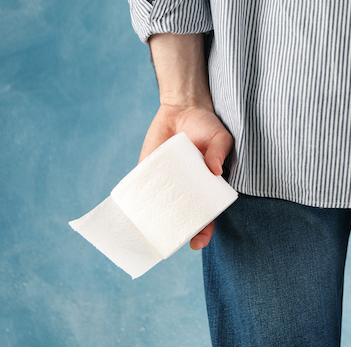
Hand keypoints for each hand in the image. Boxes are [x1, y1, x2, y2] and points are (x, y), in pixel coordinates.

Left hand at [139, 103, 233, 248]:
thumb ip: (219, 151)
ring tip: (150, 235)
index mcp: (207, 187)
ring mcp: (167, 182)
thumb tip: (215, 170)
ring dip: (155, 222)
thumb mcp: (220, 137)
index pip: (207, 214)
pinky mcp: (148, 170)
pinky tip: (130, 214)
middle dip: (179, 233)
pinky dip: (136, 201)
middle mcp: (186, 189)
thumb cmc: (208, 126)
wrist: (183, 108)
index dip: (204, 230)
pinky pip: (142, 189)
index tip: (197, 241)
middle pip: (182, 218)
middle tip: (174, 242)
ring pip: (160, 208)